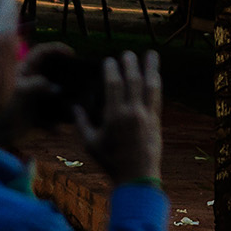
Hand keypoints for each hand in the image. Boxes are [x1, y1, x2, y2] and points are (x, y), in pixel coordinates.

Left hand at [0, 42, 78, 150]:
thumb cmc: (2, 108)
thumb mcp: (19, 92)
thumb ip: (37, 85)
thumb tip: (56, 87)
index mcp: (24, 70)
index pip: (41, 52)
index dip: (56, 49)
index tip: (71, 53)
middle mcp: (30, 82)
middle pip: (51, 72)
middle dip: (64, 76)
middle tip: (78, 79)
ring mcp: (33, 98)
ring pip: (53, 95)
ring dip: (62, 101)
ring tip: (73, 104)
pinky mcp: (35, 115)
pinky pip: (48, 118)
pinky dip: (52, 125)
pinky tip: (57, 131)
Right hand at [79, 50, 162, 187]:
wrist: (137, 177)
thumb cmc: (111, 162)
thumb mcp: (90, 144)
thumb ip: (81, 123)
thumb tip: (73, 107)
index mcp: (114, 115)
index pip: (114, 84)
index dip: (111, 69)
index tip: (109, 60)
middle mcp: (132, 112)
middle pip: (133, 80)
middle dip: (130, 64)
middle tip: (127, 53)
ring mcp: (147, 116)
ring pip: (150, 85)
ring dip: (151, 68)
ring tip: (151, 54)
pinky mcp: (156, 121)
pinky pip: (157, 97)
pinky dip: (157, 84)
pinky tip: (156, 76)